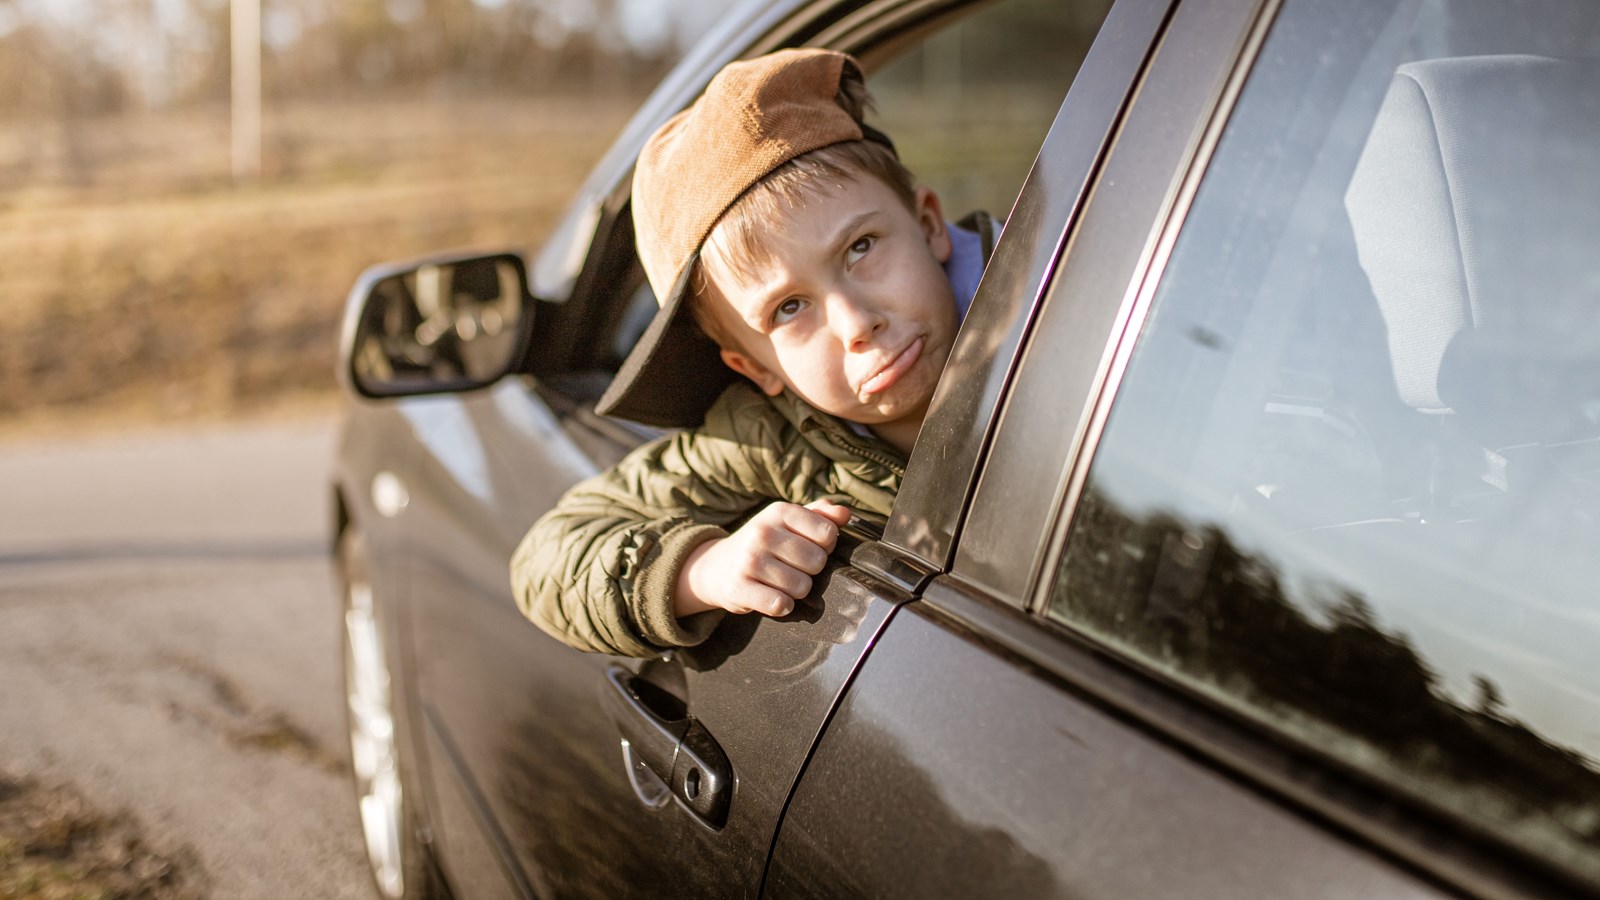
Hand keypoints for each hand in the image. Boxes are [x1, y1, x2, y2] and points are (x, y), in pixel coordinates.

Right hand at [674, 500, 853, 618]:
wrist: (715, 567)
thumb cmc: (762, 543)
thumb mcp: (787, 522)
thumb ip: (820, 515)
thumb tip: (845, 514)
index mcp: (779, 511)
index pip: (827, 532)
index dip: (826, 545)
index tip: (810, 547)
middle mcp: (762, 533)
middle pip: (817, 562)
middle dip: (811, 570)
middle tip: (793, 567)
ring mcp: (749, 561)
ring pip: (802, 587)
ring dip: (797, 590)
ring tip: (781, 582)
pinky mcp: (739, 588)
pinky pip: (780, 605)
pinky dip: (783, 606)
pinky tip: (773, 597)